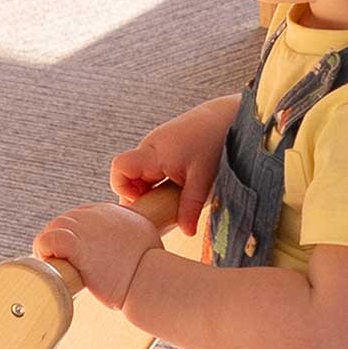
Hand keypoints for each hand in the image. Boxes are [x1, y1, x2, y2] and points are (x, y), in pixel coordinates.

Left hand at [35, 202, 160, 306]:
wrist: (151, 282)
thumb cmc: (149, 271)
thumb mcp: (146, 241)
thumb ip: (133, 235)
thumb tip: (125, 246)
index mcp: (114, 211)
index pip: (83, 216)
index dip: (78, 236)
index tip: (83, 255)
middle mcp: (98, 212)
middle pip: (66, 222)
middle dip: (64, 244)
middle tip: (71, 265)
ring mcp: (84, 225)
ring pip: (53, 229)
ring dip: (52, 249)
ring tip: (64, 268)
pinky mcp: (74, 242)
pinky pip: (45, 241)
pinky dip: (45, 253)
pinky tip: (56, 267)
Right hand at [111, 96, 239, 233]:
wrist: (228, 116)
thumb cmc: (215, 141)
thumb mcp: (204, 178)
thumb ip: (191, 206)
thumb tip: (187, 232)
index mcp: (154, 153)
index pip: (119, 169)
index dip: (123, 190)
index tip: (146, 202)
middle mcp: (149, 148)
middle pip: (129, 177)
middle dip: (142, 196)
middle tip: (164, 207)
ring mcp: (155, 147)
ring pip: (141, 175)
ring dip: (153, 189)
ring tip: (175, 195)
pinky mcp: (164, 148)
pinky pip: (152, 169)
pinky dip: (161, 181)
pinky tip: (179, 185)